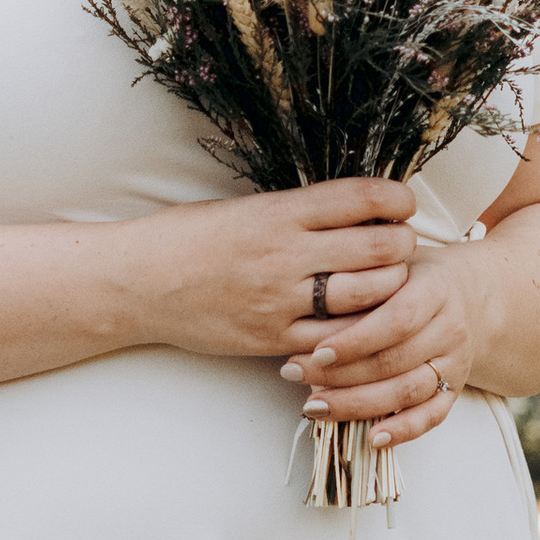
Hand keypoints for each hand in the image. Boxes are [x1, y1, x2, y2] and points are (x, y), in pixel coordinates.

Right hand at [134, 179, 416, 361]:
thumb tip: (358, 210)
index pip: (363, 199)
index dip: (397, 200)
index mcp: (279, 211)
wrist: (136, 282)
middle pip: (380, 249)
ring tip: (387, 283)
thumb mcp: (247, 208)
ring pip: (369, 296)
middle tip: (401, 246)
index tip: (402, 204)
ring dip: (390, 288)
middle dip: (403, 246)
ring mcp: (281, 300)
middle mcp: (285, 254)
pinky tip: (362, 321)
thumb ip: (300, 211)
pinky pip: (338, 340)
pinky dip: (359, 330)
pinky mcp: (272, 339)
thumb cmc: (189, 237)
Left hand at [279, 247, 476, 452]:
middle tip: (296, 374)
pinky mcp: (455, 390)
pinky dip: (403, 430)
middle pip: (395, 361)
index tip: (315, 351)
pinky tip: (372, 438)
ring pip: (407, 392)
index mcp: (436, 290)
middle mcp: (450, 329)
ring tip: (315, 406)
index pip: (396, 320)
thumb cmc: (413, 277)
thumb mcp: (391, 263)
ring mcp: (455, 363)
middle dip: (340, 374)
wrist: (467, 294)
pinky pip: (431, 417)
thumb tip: (308, 303)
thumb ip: (360, 278)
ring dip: (357, 404)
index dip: (355, 340)